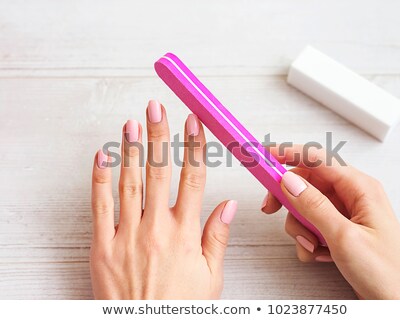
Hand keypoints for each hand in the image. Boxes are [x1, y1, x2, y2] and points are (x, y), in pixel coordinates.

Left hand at [90, 100, 236, 298]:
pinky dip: (100, 178)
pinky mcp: (102, 246)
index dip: (193, 146)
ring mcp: (126, 234)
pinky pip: (100, 206)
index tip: (193, 122)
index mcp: (185, 233)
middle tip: (157, 107)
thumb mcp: (211, 277)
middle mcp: (156, 227)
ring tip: (133, 122)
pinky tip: (103, 156)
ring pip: (130, 182)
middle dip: (159, 135)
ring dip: (132, 149)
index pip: (193, 178)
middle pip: (159, 171)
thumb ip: (218, 237)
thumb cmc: (180, 307)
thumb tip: (229, 206)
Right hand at [261, 145, 399, 299]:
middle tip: (270, 209)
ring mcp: (346, 214)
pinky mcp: (340, 231)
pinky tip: (320, 254)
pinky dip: (308, 240)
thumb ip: (314, 206)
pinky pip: (312, 226)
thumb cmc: (386, 272)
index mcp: (360, 188)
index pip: (317, 158)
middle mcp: (353, 196)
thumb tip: (288, 181)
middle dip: (289, 200)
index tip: (264, 156)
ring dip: (300, 228)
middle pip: (307, 183)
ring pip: (306, 207)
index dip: (288, 153)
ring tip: (313, 246)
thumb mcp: (344, 237)